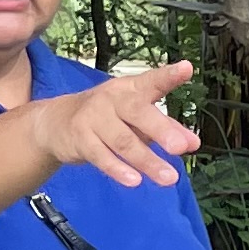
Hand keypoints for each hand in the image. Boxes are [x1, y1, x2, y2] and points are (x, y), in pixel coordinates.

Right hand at [37, 60, 201, 188]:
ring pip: (123, 141)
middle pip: (138, 113)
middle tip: (180, 147)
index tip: (186, 69)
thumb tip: (192, 143)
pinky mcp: (80, 139)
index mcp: (131, 89)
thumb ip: (166, 127)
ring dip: (147, 161)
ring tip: (169, 178)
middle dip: (160, 130)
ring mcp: (93, 118)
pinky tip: (134, 181)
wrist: (56, 122)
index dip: (168, 76)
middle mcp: (112, 99)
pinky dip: (118, 170)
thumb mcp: (136, 117)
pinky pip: (101, 156)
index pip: (151, 81)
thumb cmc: (108, 117)